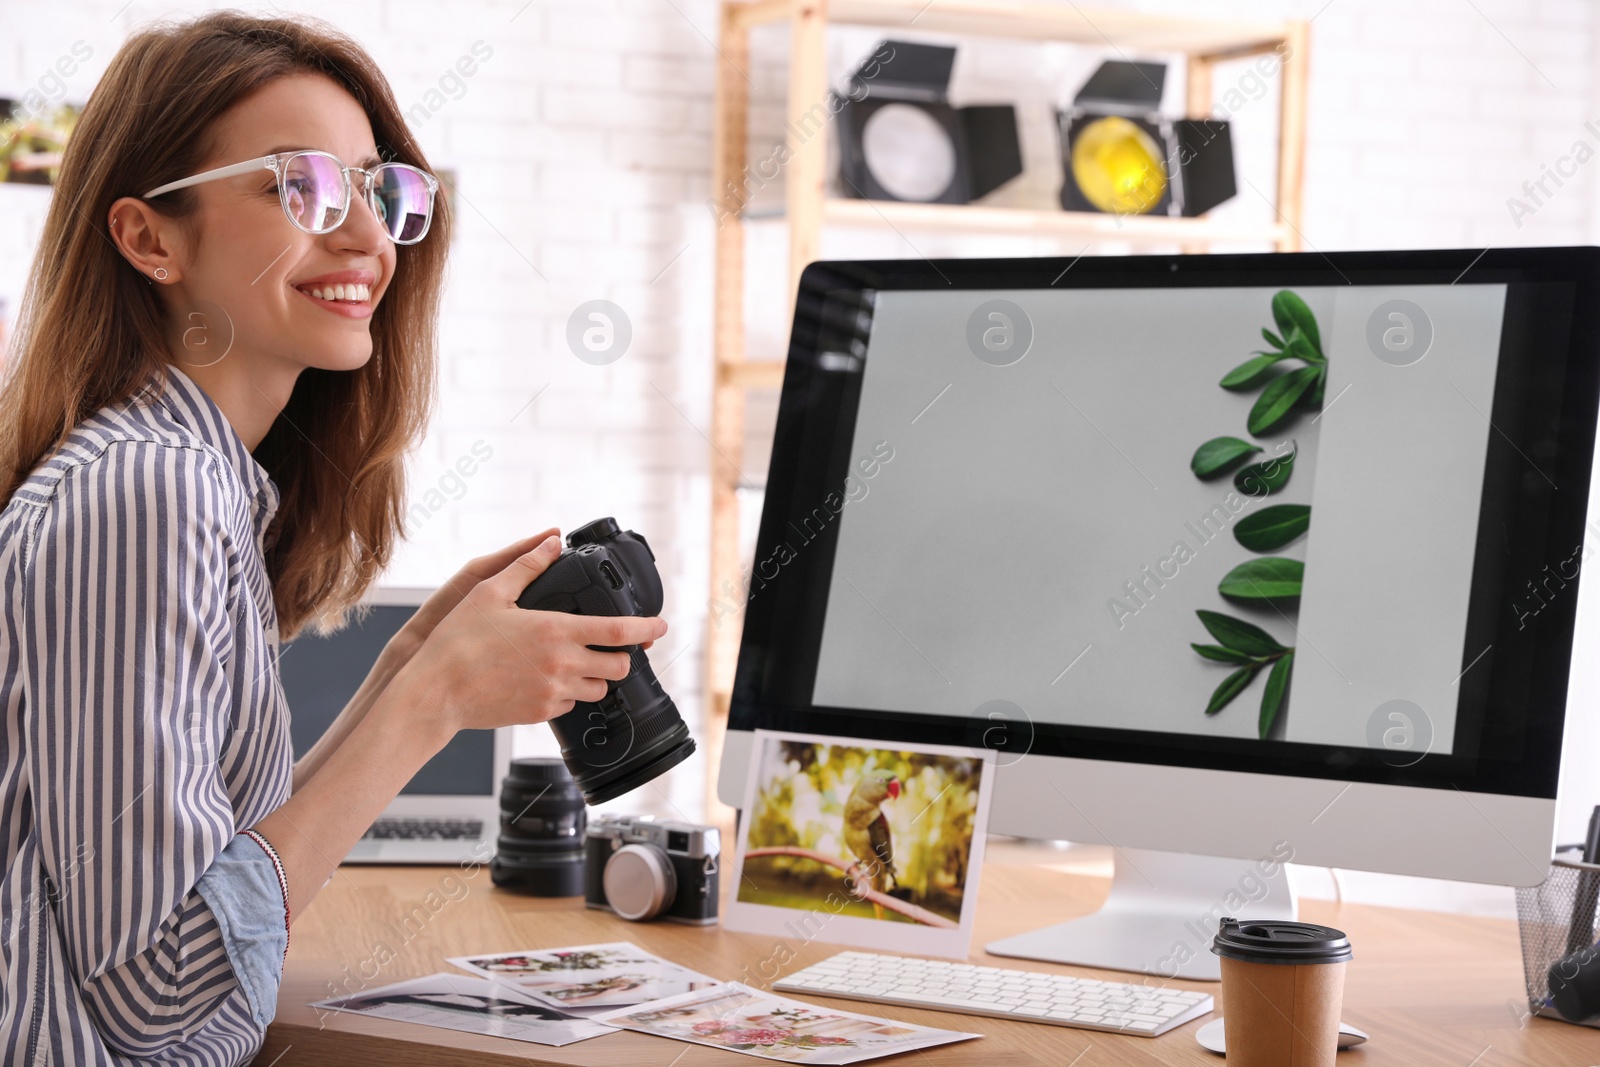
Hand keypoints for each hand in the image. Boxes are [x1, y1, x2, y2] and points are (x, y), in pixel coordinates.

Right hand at [395, 534, 668, 735]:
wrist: (435, 691)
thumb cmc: (457, 640)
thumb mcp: (490, 590)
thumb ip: (527, 565)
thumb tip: (551, 542)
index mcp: (556, 630)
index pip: (619, 632)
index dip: (647, 629)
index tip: (660, 626)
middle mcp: (561, 664)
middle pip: (618, 667)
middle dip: (622, 656)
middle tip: (612, 647)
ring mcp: (552, 692)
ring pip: (598, 690)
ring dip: (596, 676)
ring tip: (577, 661)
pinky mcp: (539, 713)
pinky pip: (570, 705)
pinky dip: (569, 693)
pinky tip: (550, 679)